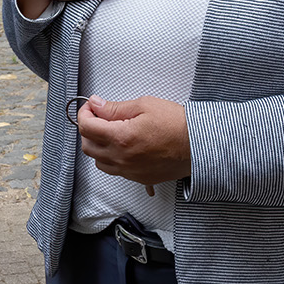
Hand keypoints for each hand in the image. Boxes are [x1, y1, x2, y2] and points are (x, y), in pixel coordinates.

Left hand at [75, 95, 190, 190]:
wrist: (199, 145)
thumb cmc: (176, 124)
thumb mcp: (144, 105)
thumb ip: (115, 108)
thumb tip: (96, 105)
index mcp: (121, 138)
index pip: (86, 127)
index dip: (84, 113)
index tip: (91, 107)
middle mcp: (122, 158)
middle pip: (88, 146)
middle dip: (88, 129)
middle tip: (99, 117)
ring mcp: (130, 171)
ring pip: (98, 162)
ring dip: (98, 146)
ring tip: (110, 132)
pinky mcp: (139, 178)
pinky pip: (115, 171)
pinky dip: (111, 158)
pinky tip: (122, 146)